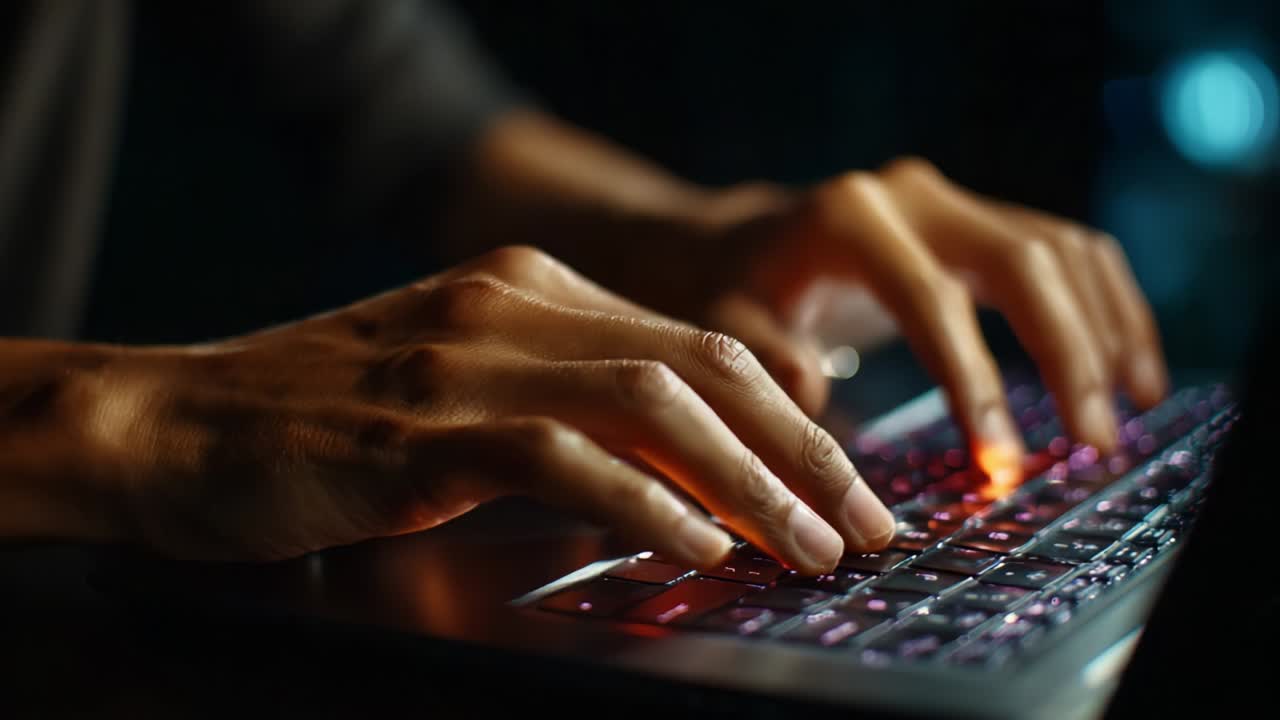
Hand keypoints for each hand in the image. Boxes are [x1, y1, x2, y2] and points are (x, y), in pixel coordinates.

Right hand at [32, 247, 893, 572]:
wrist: (174, 423)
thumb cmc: (323, 422)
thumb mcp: (462, 391)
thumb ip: (565, 410)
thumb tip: (686, 475)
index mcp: (533, 291)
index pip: (698, 345)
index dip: (788, 417)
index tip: (846, 484)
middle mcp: (512, 308)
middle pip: (700, 367)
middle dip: (801, 451)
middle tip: (864, 524)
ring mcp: (465, 361)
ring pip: (650, 404)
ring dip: (747, 479)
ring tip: (810, 548)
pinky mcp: (419, 428)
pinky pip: (560, 456)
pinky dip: (643, 500)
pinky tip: (697, 544)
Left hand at [682, 158, 1167, 460]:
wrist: (741, 242)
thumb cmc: (732, 293)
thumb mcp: (726, 326)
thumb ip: (763, 356)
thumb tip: (811, 392)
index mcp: (850, 219)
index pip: (930, 299)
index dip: (973, 381)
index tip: (1002, 462)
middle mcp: (913, 196)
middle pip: (1022, 262)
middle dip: (1067, 355)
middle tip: (1093, 445)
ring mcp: (953, 201)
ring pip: (1061, 252)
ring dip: (1105, 331)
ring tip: (1127, 415)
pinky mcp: (980, 220)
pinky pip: (1067, 254)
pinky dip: (1107, 308)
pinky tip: (1130, 371)